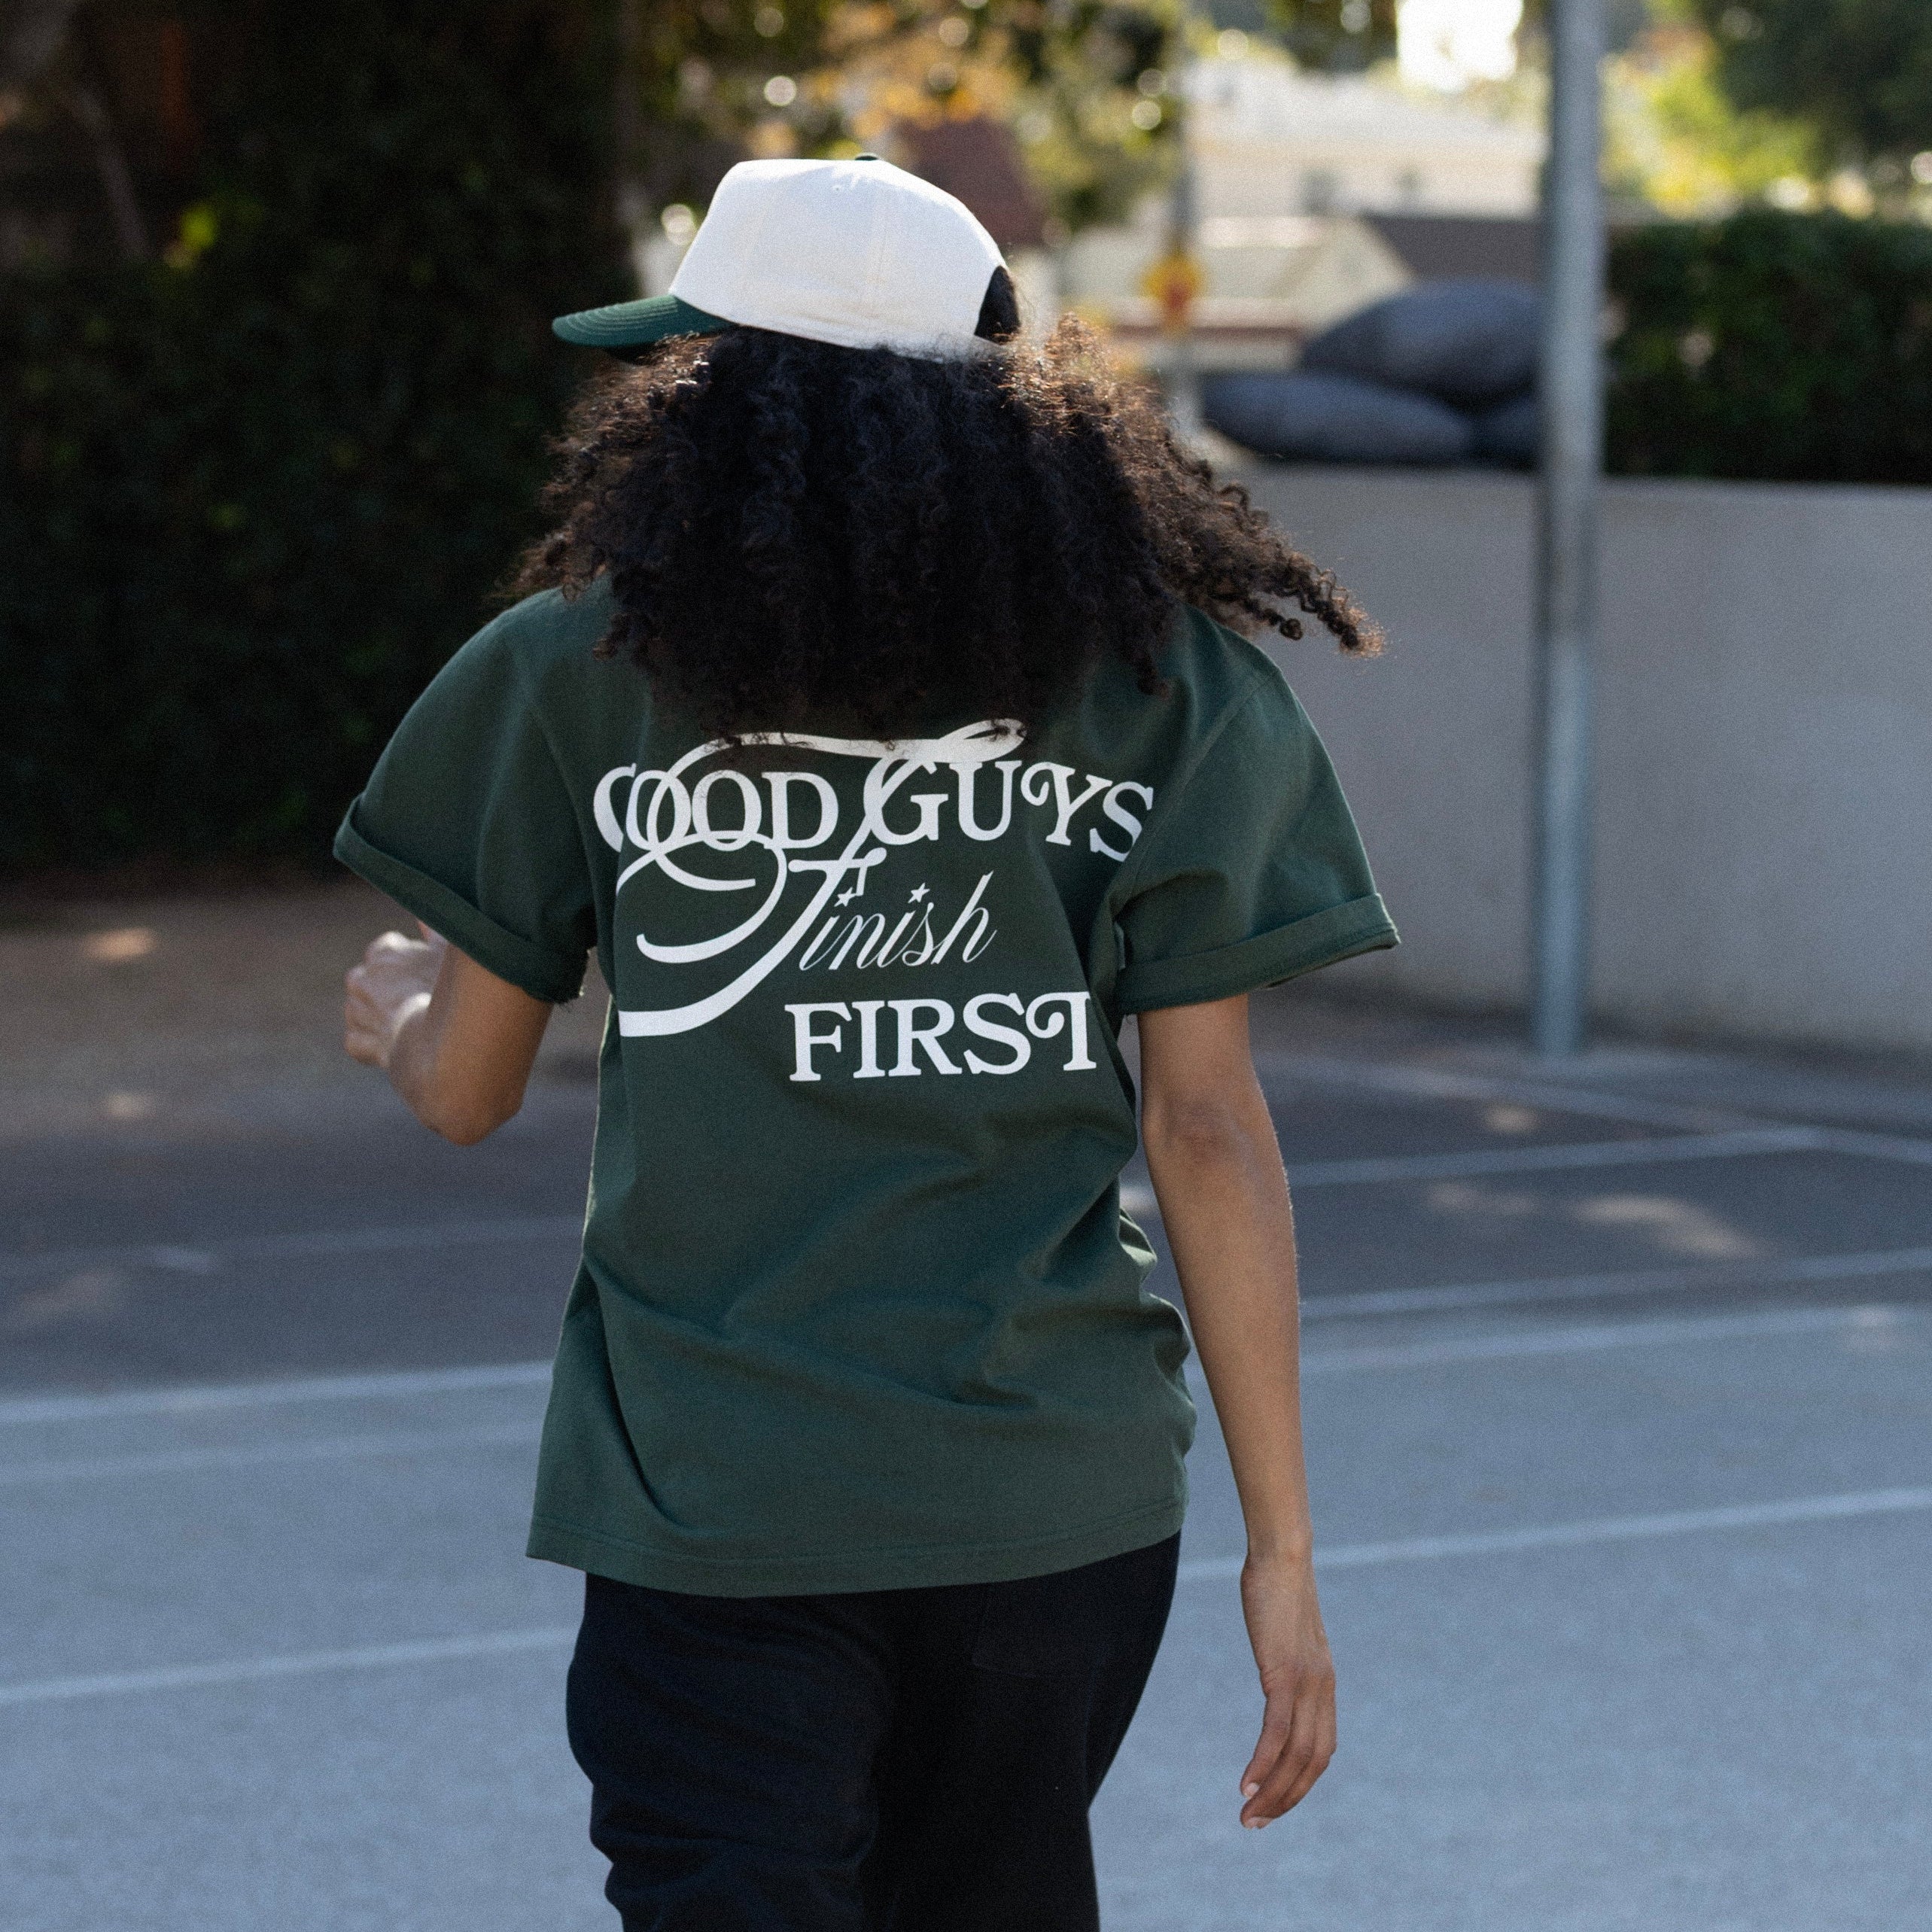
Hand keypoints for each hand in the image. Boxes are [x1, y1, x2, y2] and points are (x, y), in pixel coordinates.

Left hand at [345, 924, 445, 1069]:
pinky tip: (392, 1047)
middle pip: (366, 978)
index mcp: (383, 952)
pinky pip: (356, 1042)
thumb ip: (435, 927)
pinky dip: (369, 1045)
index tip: (419, 971)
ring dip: (375, 1016)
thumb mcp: (449, 950)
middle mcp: (362, 979)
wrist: (441, 1039)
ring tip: (405, 1025)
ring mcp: (357, 1013)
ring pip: (358, 1009)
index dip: (403, 960)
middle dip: (383, 988)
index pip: (385, 947)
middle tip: (413, 1000)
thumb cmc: (449, 990)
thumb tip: (427, 909)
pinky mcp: (359, 1044)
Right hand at [1237, 1551, 1335, 1826]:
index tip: (1274, 1803)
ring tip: (1248, 1816)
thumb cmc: (1278, 1587)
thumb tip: (1277, 1665)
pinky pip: (1276, 1732)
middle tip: (1256, 1825)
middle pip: (1313, 1763)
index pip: (1321, 1750)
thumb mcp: (1287, 1633)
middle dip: (1287, 1800)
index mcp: (1324, 1684)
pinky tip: (1245, 1784)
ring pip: (1296, 1756)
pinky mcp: (1284, 1673)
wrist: (1282, 1555)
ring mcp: (1306, 1684)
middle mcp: (1323, 1690)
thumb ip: (1287, 1657)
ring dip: (1273, 1792)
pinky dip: (1262, 1763)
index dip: (1301, 1783)